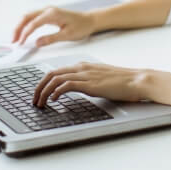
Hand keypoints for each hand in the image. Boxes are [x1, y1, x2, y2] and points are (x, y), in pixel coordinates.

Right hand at [12, 6, 95, 46]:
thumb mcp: (67, 35)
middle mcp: (48, 10)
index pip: (33, 23)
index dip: (25, 34)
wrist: (89, 20)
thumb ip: (51, 39)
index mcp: (52, 14)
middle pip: (26, 17)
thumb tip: (37, 43)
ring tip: (16, 38)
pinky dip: (26, 25)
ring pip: (28, 16)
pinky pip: (33, 18)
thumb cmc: (81, 26)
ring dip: (21, 26)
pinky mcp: (48, 14)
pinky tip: (24, 33)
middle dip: (18, 28)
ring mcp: (47, 11)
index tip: (20, 43)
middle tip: (13, 41)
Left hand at [32, 61, 148, 106]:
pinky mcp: (89, 83)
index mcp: (83, 66)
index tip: (39, 93)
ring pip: (56, 79)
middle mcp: (81, 68)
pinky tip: (53, 100)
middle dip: (39, 87)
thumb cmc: (123, 82)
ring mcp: (85, 74)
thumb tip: (79, 90)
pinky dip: (56, 92)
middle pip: (51, 73)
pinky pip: (67, 85)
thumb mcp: (101, 80)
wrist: (137, 80)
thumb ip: (88, 82)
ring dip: (44, 92)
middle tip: (34, 100)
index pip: (57, 71)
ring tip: (40, 103)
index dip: (44, 82)